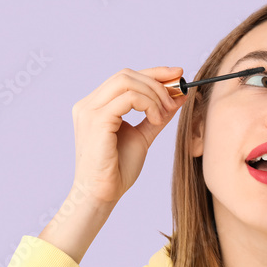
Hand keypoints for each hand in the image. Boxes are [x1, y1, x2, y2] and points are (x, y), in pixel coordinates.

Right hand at [70, 66, 187, 205]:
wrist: (102, 194)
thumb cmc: (118, 170)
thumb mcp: (142, 137)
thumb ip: (156, 116)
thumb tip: (178, 97)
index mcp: (95, 106)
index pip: (125, 78)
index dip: (153, 72)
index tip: (178, 74)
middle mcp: (89, 104)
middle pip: (126, 75)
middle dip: (157, 81)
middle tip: (177, 98)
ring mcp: (90, 111)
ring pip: (127, 82)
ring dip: (154, 94)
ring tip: (165, 113)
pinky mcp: (97, 120)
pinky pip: (129, 98)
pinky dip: (148, 104)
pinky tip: (156, 119)